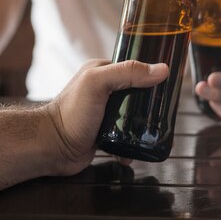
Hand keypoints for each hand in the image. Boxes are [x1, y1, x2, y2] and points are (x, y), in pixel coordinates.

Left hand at [44, 59, 168, 175]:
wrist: (52, 148)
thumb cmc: (70, 112)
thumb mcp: (98, 83)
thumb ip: (127, 73)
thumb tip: (161, 69)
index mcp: (102, 71)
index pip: (133, 67)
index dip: (151, 74)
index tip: (169, 85)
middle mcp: (104, 90)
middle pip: (137, 93)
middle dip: (149, 105)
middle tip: (163, 115)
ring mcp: (104, 112)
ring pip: (133, 116)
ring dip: (142, 127)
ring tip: (151, 135)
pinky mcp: (104, 133)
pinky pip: (126, 137)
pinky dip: (132, 145)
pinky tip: (133, 152)